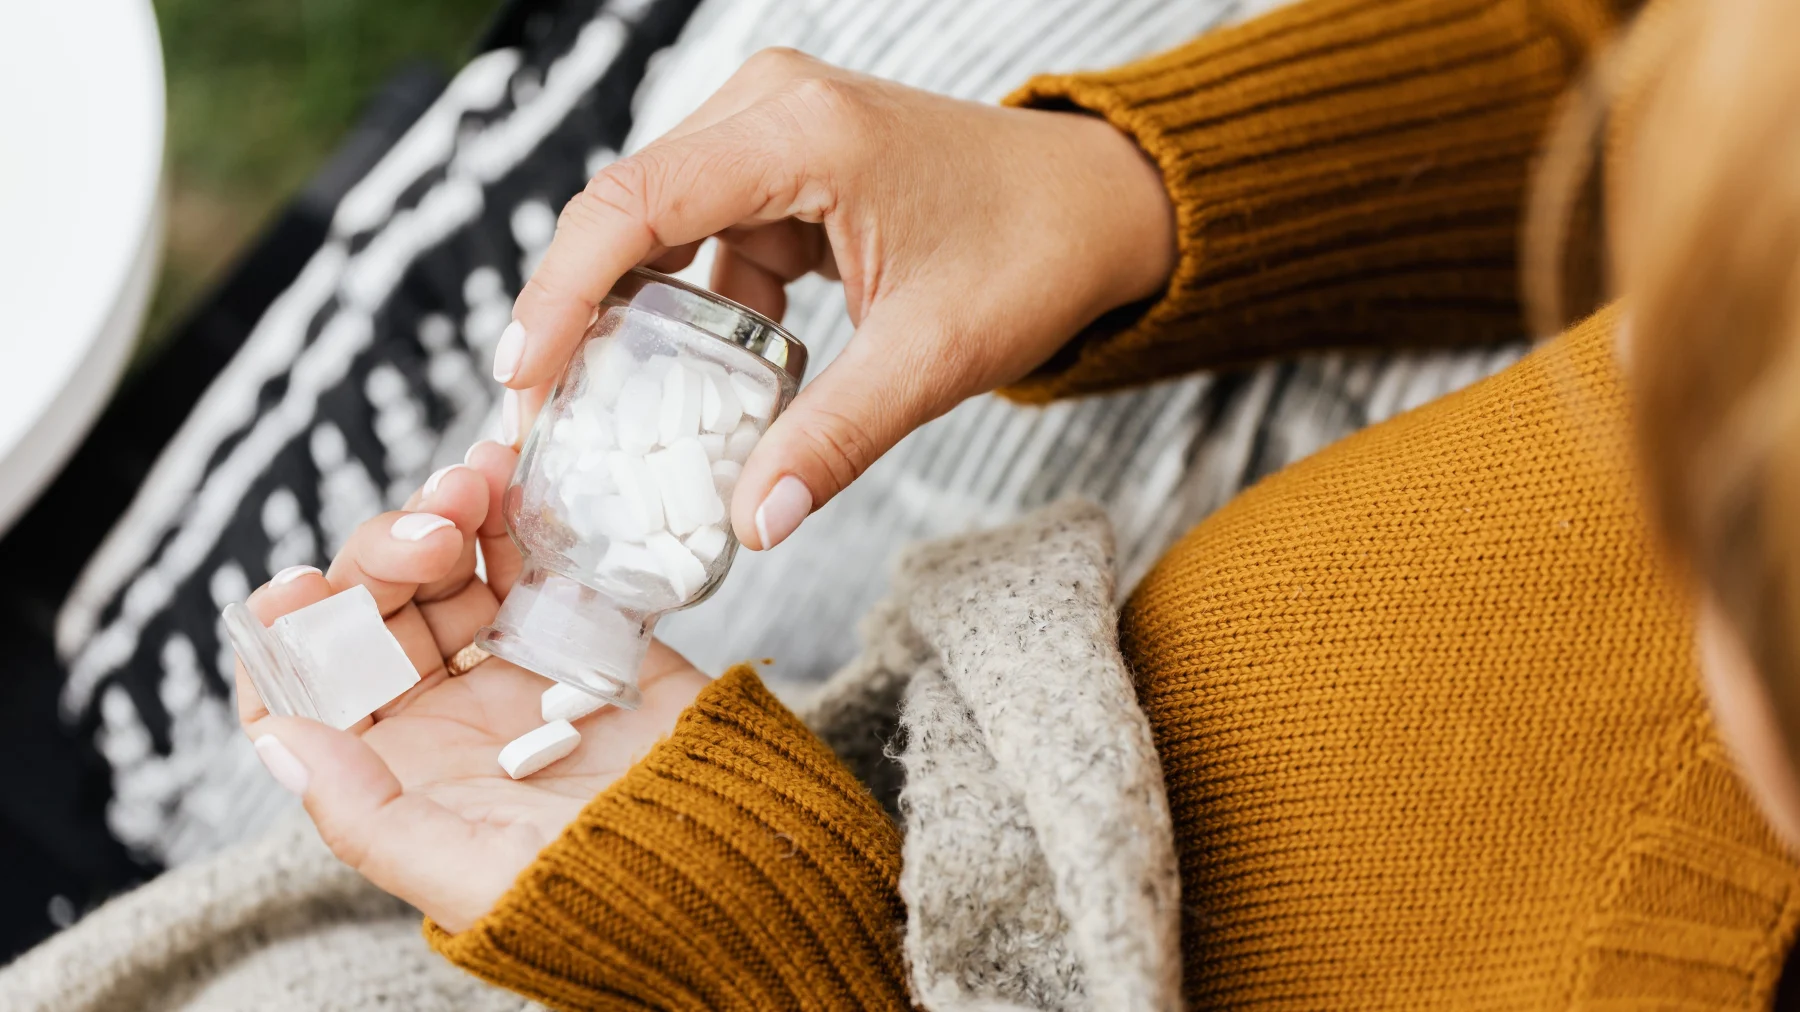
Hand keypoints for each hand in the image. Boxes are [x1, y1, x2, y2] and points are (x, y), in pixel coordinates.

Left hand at [236, 441, 709, 931]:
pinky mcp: (587, 630)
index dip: (291, 636)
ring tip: (477, 478)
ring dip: (451, 514)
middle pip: (381, 609)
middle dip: (390, 550)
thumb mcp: (462, 874)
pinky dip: (523, 513)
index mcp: (401, 770)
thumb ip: (362, 811)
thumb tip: (281, 740)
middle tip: (435, 524)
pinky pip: (540, 559)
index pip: (312, 690)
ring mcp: (517, 665)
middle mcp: (447, 712)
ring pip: (454, 570)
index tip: (299, 586)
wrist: (728, 863)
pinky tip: (516, 478)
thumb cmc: (597, 891)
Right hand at [498, 48, 1175, 549]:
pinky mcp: (784, 160)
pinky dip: (691, 308)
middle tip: (541, 418)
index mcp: (802, 132)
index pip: (633, 205)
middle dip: (580, 314)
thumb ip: (834, 440)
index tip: (522, 380)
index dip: (561, 293)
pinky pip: (705, 235)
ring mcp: (774, 127)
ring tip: (600, 414)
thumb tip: (749, 525)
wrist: (1098, 204)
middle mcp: (771, 106)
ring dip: (634, 316)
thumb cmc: (1033, 254)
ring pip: (658, 225)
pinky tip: (690, 382)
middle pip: (627, 209)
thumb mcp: (933, 358)